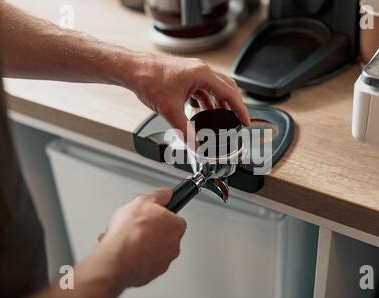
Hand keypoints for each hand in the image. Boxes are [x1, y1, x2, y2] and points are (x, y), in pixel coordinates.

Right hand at [92, 188, 185, 292]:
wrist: (116, 259)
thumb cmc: (130, 233)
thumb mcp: (142, 200)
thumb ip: (158, 195)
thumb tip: (166, 194)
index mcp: (176, 227)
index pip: (174, 217)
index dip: (160, 214)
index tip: (151, 213)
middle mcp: (173, 246)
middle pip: (162, 233)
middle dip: (149, 229)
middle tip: (135, 225)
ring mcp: (163, 261)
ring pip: (151, 248)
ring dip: (140, 243)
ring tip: (125, 238)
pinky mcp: (151, 273)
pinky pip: (143, 262)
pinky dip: (134, 256)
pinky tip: (122, 250)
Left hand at [123, 53, 249, 139]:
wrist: (132, 70)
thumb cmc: (149, 80)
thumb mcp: (170, 111)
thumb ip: (185, 132)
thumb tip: (196, 146)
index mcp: (202, 74)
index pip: (230, 93)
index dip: (240, 110)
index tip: (246, 121)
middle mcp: (200, 70)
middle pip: (226, 87)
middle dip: (233, 105)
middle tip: (236, 121)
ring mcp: (193, 71)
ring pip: (214, 87)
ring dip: (219, 103)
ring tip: (220, 118)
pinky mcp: (185, 75)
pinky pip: (202, 88)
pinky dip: (206, 100)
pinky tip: (200, 111)